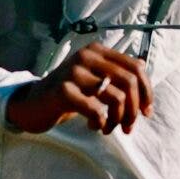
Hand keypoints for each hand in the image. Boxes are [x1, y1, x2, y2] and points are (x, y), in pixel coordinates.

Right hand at [5, 44, 153, 134]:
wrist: (32, 104)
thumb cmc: (69, 93)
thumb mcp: (94, 78)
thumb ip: (116, 74)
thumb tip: (145, 72)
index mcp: (97, 51)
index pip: (136, 67)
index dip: (147, 92)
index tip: (146, 113)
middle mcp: (87, 56)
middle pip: (130, 83)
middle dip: (134, 110)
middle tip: (128, 127)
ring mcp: (74, 72)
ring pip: (116, 98)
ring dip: (118, 120)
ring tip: (108, 128)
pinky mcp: (63, 91)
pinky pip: (96, 110)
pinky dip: (100, 123)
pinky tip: (94, 126)